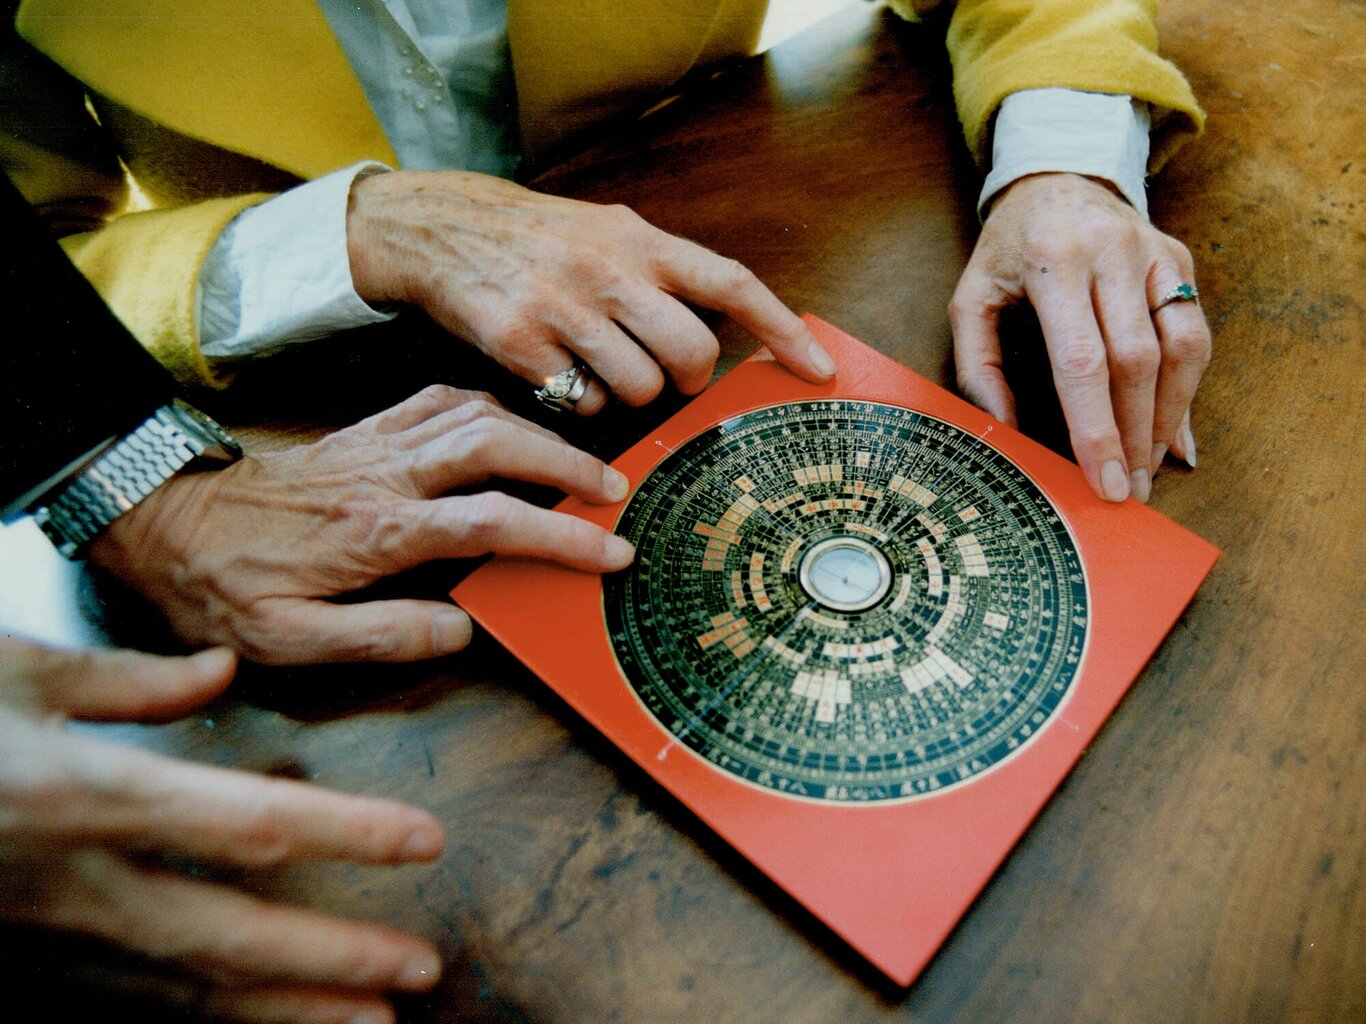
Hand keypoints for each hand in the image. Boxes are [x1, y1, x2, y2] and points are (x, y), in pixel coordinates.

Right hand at [0, 636, 444, 1023]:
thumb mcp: (12, 669)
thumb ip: (128, 680)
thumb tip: (216, 675)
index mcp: (84, 795)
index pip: (248, 824)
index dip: (346, 835)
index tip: (424, 843)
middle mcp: (70, 882)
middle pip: (224, 936)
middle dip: (327, 962)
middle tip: (417, 976)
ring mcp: (39, 935)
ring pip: (178, 990)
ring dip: (276, 1012)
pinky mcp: (18, 957)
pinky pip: (123, 999)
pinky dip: (199, 1019)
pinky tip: (256, 1022)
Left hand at [90, 386, 635, 663]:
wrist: (165, 524)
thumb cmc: (225, 587)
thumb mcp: (290, 640)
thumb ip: (383, 635)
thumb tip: (464, 628)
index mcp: (376, 531)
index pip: (489, 523)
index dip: (559, 537)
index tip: (609, 552)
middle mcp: (384, 476)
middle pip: (495, 444)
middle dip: (567, 464)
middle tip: (615, 491)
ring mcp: (375, 444)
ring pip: (474, 413)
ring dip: (537, 433)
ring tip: (579, 462)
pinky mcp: (365, 431)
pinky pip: (438, 400)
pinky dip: (489, 408)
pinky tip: (509, 427)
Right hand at [345, 170, 836, 413]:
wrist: (440, 227)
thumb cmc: (537, 238)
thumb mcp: (606, 230)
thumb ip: (660, 272)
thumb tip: (717, 332)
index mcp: (638, 239)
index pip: (729, 282)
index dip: (781, 329)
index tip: (818, 371)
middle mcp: (607, 269)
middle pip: (690, 353)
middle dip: (688, 379)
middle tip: (665, 376)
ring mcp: (562, 306)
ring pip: (638, 387)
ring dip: (628, 395)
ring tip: (596, 367)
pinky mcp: (520, 342)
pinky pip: (581, 404)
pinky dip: (579, 404)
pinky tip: (558, 374)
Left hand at [950, 173, 1210, 501]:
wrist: (1057, 175)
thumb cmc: (1008, 249)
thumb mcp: (970, 298)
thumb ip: (977, 366)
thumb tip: (1005, 431)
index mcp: (1052, 262)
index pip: (1083, 360)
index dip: (1097, 428)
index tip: (1105, 480)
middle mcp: (1110, 252)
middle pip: (1137, 362)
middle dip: (1134, 435)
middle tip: (1129, 489)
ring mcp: (1153, 254)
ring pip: (1181, 348)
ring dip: (1169, 418)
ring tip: (1150, 467)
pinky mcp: (1179, 260)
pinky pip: (1194, 332)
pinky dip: (1188, 388)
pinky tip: (1172, 430)